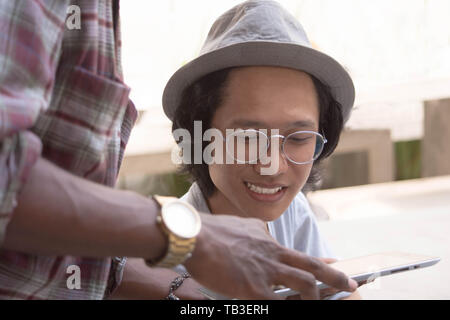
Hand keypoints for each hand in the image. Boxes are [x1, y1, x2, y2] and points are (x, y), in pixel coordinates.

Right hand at [184, 214, 357, 299]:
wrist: (194, 234)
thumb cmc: (211, 231)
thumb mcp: (241, 226)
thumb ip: (255, 233)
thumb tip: (261, 233)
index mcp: (267, 242)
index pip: (299, 252)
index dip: (320, 261)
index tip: (334, 265)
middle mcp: (271, 254)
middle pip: (310, 266)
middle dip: (334, 277)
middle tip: (350, 284)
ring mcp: (265, 271)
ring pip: (303, 285)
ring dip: (314, 296)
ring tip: (318, 302)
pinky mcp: (253, 287)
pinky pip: (278, 303)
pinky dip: (288, 306)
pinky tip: (291, 307)